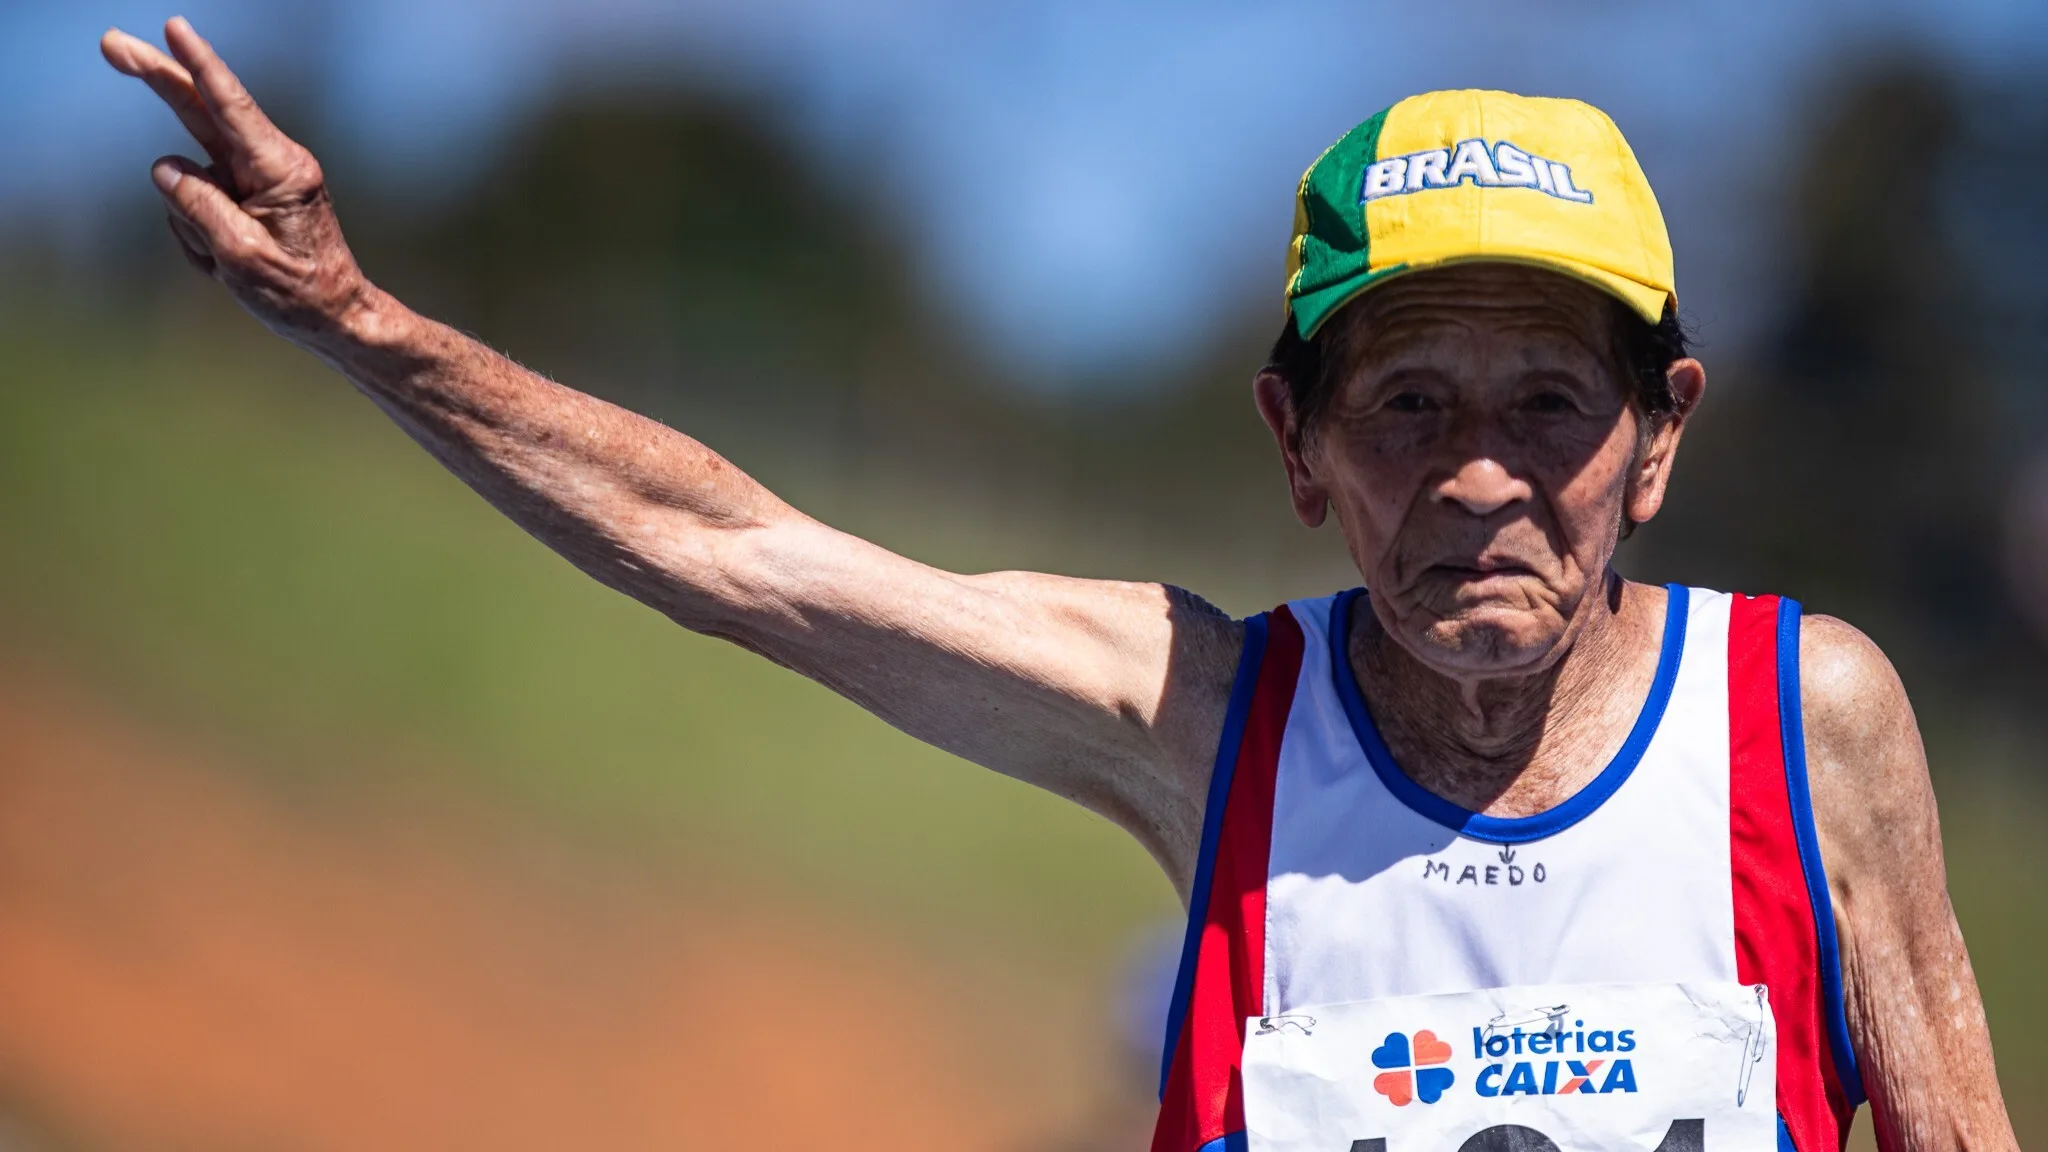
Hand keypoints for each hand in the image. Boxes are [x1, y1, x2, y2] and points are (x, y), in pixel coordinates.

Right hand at [102, 18, 370, 339]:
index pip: (230, 107)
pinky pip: (194, 204)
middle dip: (157, 78)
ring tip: (225, 263)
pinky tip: (224, 264)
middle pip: (199, 111)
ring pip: (188, 177)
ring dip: (190, 223)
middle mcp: (270, 164)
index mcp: (281, 170)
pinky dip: (198, 236)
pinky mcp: (243, 196)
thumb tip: (165, 168)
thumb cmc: (299, 291)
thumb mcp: (241, 255)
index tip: (175, 27)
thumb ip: (200, 207)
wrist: (333, 317)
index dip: (198, 65)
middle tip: (110, 45)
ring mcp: (254, 179)